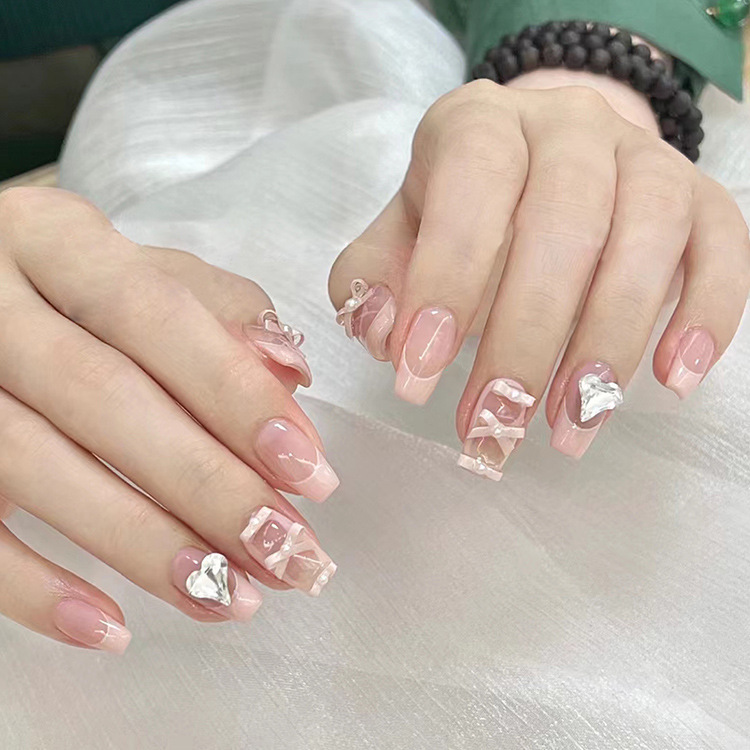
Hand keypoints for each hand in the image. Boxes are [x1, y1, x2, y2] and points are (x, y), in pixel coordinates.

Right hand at [0, 187, 337, 653]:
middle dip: (209, 486)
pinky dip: (36, 589)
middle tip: (286, 550)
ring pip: (40, 468)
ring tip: (228, 594)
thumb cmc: (68, 289)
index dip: (236, 396)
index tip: (308, 469)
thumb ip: (217, 307)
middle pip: (105, 400)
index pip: (157, 316)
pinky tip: (110, 627)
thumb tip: (289, 370)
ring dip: (145, 545)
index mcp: (52, 239)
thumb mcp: (134, 269)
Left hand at [329, 79, 749, 477]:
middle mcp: (569, 127)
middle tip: (495, 424)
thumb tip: (382, 335)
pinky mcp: (701, 200)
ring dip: (607, 345)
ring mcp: (644, 159)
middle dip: (524, 340)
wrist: (541, 165)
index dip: (447, 281)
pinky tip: (673, 380)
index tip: (420, 376)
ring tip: (571, 426)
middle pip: (562, 224)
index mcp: (481, 125)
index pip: (470, 186)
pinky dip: (706, 315)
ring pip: (645, 239)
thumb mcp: (399, 234)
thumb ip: (371, 277)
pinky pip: (723, 249)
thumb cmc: (461, 211)